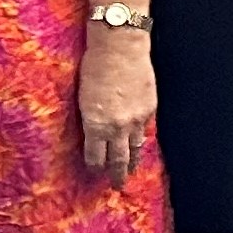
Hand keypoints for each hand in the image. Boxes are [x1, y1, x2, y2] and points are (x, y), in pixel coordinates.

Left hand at [77, 33, 155, 181]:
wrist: (120, 47)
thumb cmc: (94, 65)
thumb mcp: (83, 96)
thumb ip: (90, 118)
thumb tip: (94, 132)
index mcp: (96, 125)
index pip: (95, 156)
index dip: (95, 167)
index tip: (94, 171)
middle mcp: (117, 127)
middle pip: (119, 160)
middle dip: (117, 175)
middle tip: (117, 186)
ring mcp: (136, 119)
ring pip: (136, 149)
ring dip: (134, 162)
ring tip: (132, 171)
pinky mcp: (150, 109)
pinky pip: (146, 131)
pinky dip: (142, 141)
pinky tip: (141, 145)